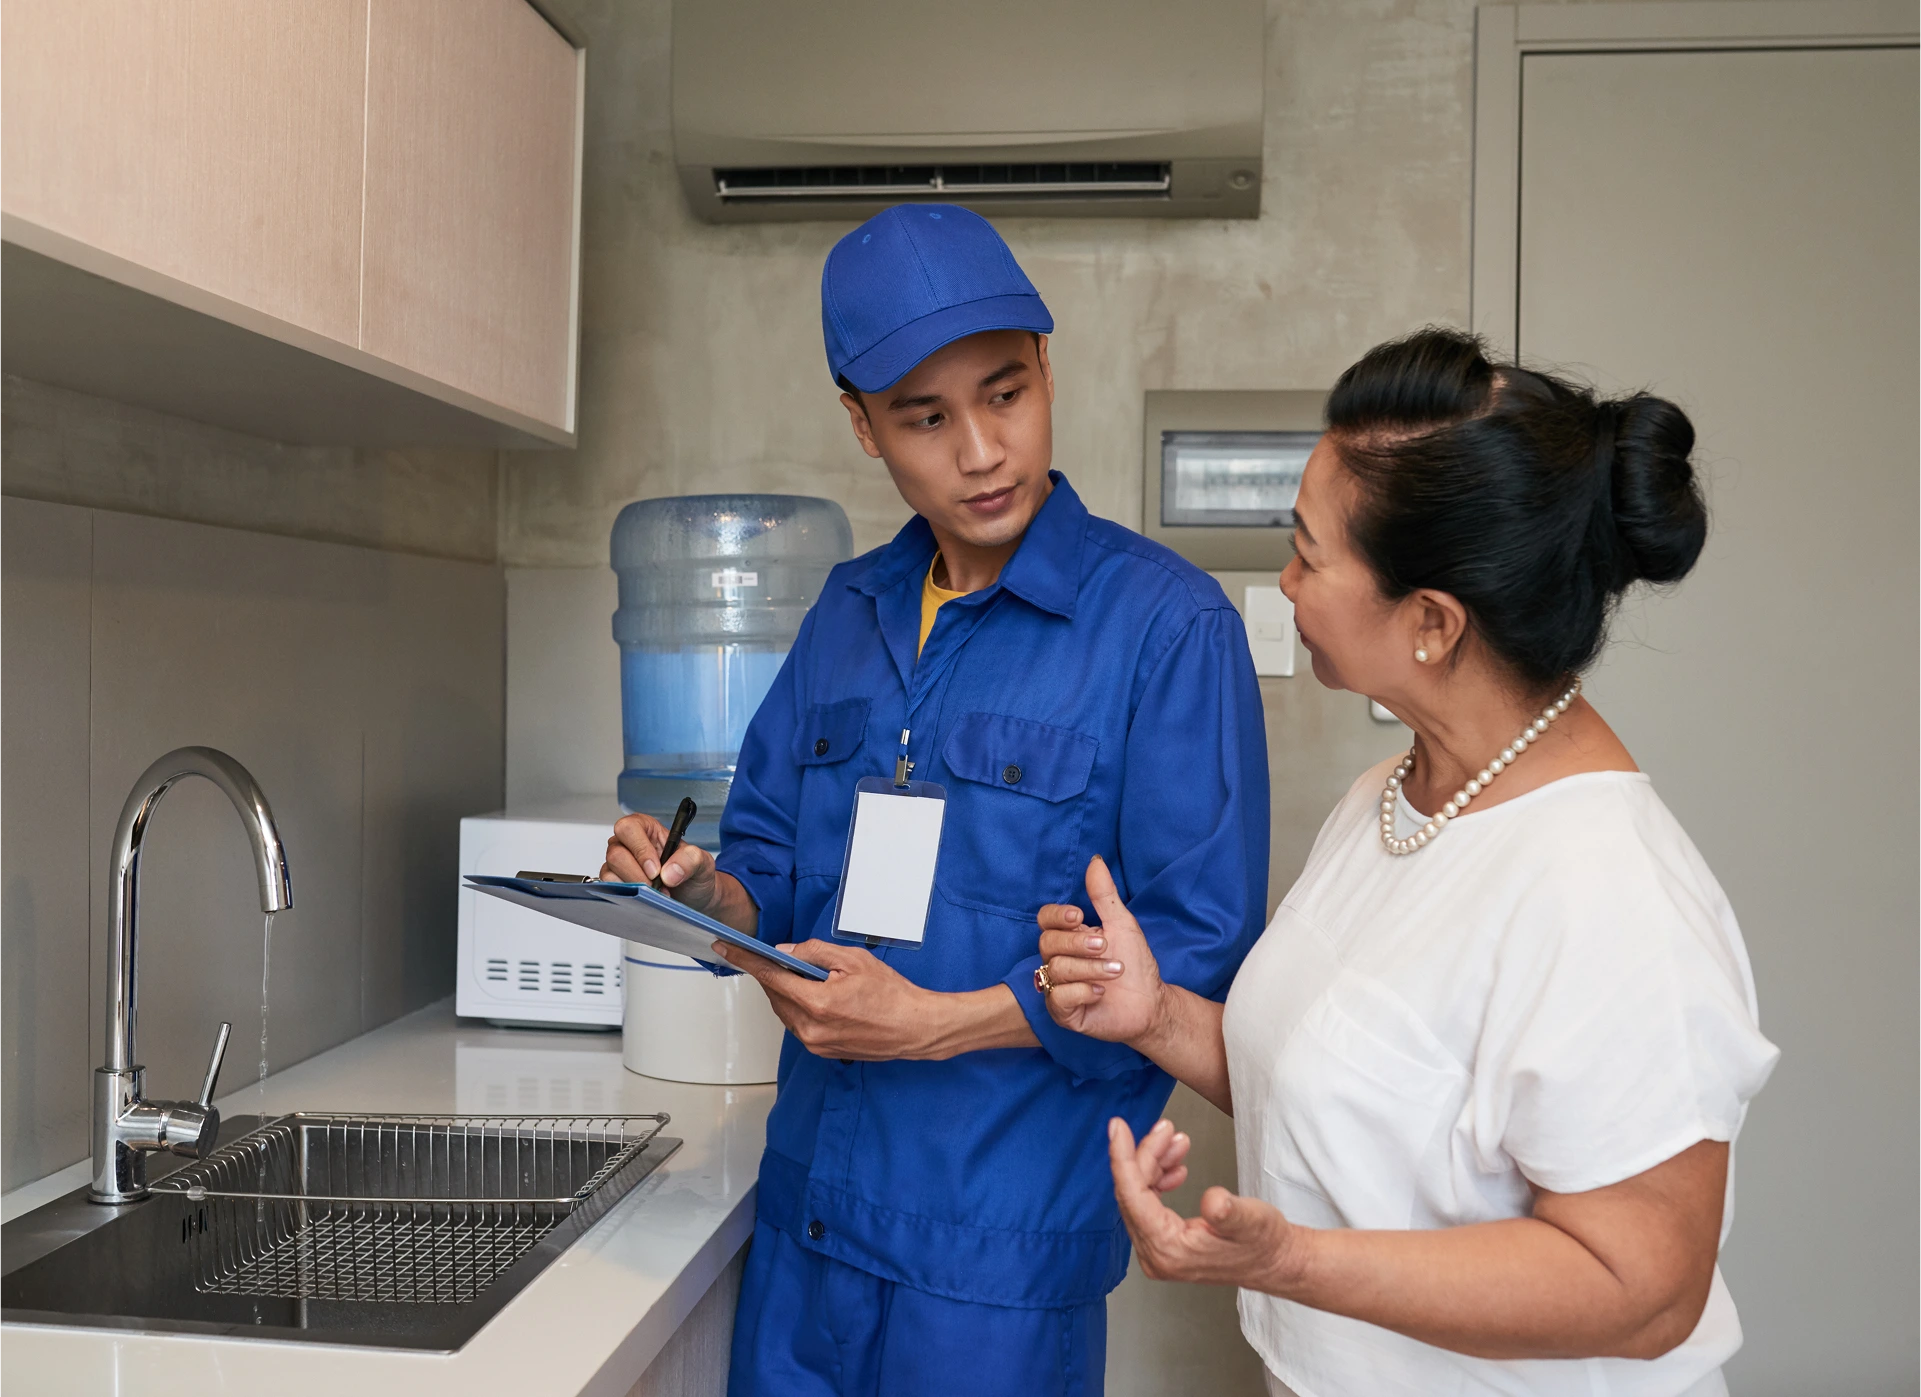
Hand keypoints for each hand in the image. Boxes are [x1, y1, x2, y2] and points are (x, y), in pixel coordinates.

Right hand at [601, 812, 718, 911]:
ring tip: (657, 893)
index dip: (639, 849)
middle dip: (637, 875)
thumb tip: (668, 872)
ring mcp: (619, 864)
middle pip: (616, 853)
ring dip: (634, 887)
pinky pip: (609, 887)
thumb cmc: (694, 875)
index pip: (629, 828)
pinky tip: (646, 899)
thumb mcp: (702, 863)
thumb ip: (691, 859)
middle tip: (657, 887)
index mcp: (647, 828)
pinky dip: (628, 896)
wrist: (693, 899)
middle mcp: (628, 843)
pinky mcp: (615, 882)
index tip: (655, 870)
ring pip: (610, 872)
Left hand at [712, 938, 945, 1060]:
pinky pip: (797, 1024)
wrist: (914, 1028)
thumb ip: (814, 953)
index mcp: (817, 1003)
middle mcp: (810, 1028)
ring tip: (804, 976)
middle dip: (773, 974)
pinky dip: (798, 1007)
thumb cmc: (891, 993)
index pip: (770, 977)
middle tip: (783, 958)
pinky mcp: (821, 1051)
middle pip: (775, 995)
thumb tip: (785, 953)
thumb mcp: (853, 960)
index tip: (726, 948)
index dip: (745, 960)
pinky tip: (815, 995)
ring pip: (784, 1011)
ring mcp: (815, 1043)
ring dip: (786, 992)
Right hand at [1037, 856, 1166, 1045]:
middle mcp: (1058, 961)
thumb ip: (1104, 895)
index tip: (1079, 916)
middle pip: (1047, 943)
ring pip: (1055, 969)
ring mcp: (1058, 987)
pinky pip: (1058, 998)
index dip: (1056, 916)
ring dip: (1090, 968)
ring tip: (1116, 970)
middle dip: (1078, 944)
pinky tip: (1101, 992)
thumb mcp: (1121, 924)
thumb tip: (1095, 861)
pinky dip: (1082, 991)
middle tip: (1105, 946)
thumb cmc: (1135, 963)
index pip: (1045, 920)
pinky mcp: (1063, 1012)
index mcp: (1069, 937)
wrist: (1150, 1002)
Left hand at [1109, 1116, 1309, 1293]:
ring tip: (1177, 1142)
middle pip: (1133, 1193)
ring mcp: (1158, 1252)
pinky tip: (1175, 1165)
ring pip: (1139, 1195)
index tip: (1117, 1126)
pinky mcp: (1165, 1244)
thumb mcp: (1252, 1220)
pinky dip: (1158, 1178)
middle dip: (1146, 1155)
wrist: (1276, 1262)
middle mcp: (1156, 1255)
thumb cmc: (1264, 1242)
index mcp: (1169, 1249)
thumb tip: (1213, 1201)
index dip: (1122, 1157)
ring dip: (1154, 1163)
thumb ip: (1230, 1212)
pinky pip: (1148, 1203)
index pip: (1132, 1196)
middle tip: (1166, 1128)